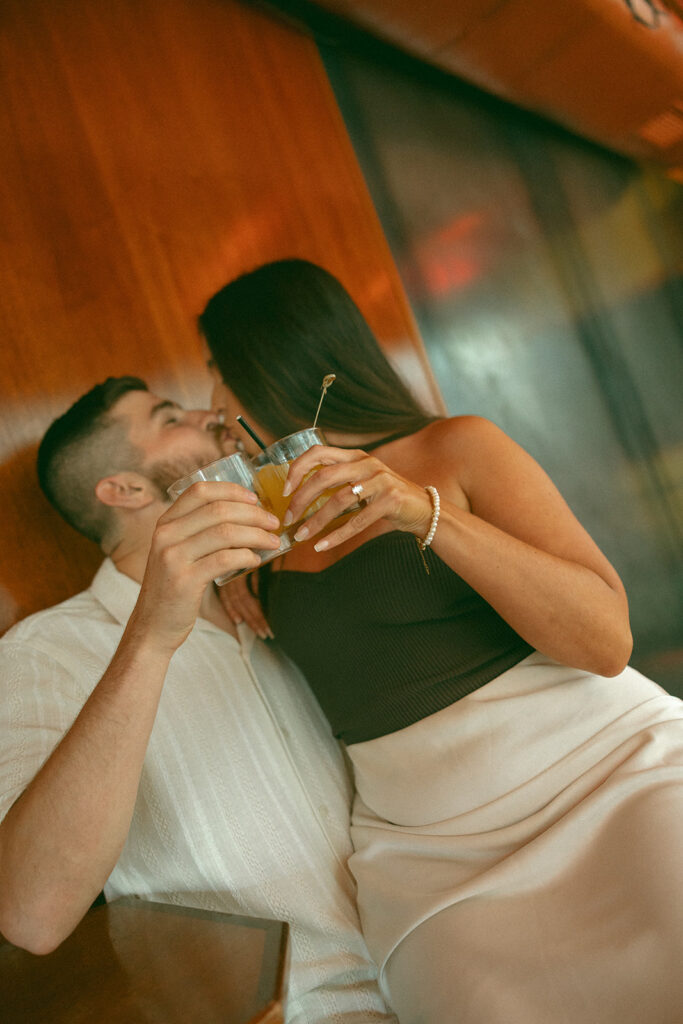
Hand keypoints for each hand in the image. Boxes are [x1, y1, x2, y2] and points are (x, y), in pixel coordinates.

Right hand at [127, 482, 279, 653]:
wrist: (152, 625)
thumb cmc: (173, 587)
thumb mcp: (177, 552)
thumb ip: (198, 533)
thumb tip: (246, 517)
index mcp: (165, 523)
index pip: (200, 491)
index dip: (231, 490)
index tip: (254, 498)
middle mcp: (166, 534)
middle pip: (218, 510)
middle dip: (253, 514)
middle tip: (273, 523)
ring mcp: (173, 557)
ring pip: (225, 533)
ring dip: (256, 535)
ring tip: (273, 542)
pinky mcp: (184, 580)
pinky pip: (225, 560)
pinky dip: (247, 556)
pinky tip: (256, 561)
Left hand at [281, 445, 432, 551]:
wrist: (424, 509)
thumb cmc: (385, 498)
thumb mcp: (362, 482)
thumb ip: (338, 482)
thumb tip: (299, 497)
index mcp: (355, 456)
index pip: (318, 452)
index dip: (297, 469)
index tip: (284, 490)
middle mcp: (366, 464)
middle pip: (324, 477)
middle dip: (300, 499)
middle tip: (288, 519)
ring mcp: (380, 480)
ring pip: (338, 500)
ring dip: (316, 521)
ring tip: (301, 536)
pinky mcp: (390, 500)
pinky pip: (357, 520)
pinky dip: (337, 535)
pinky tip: (322, 545)